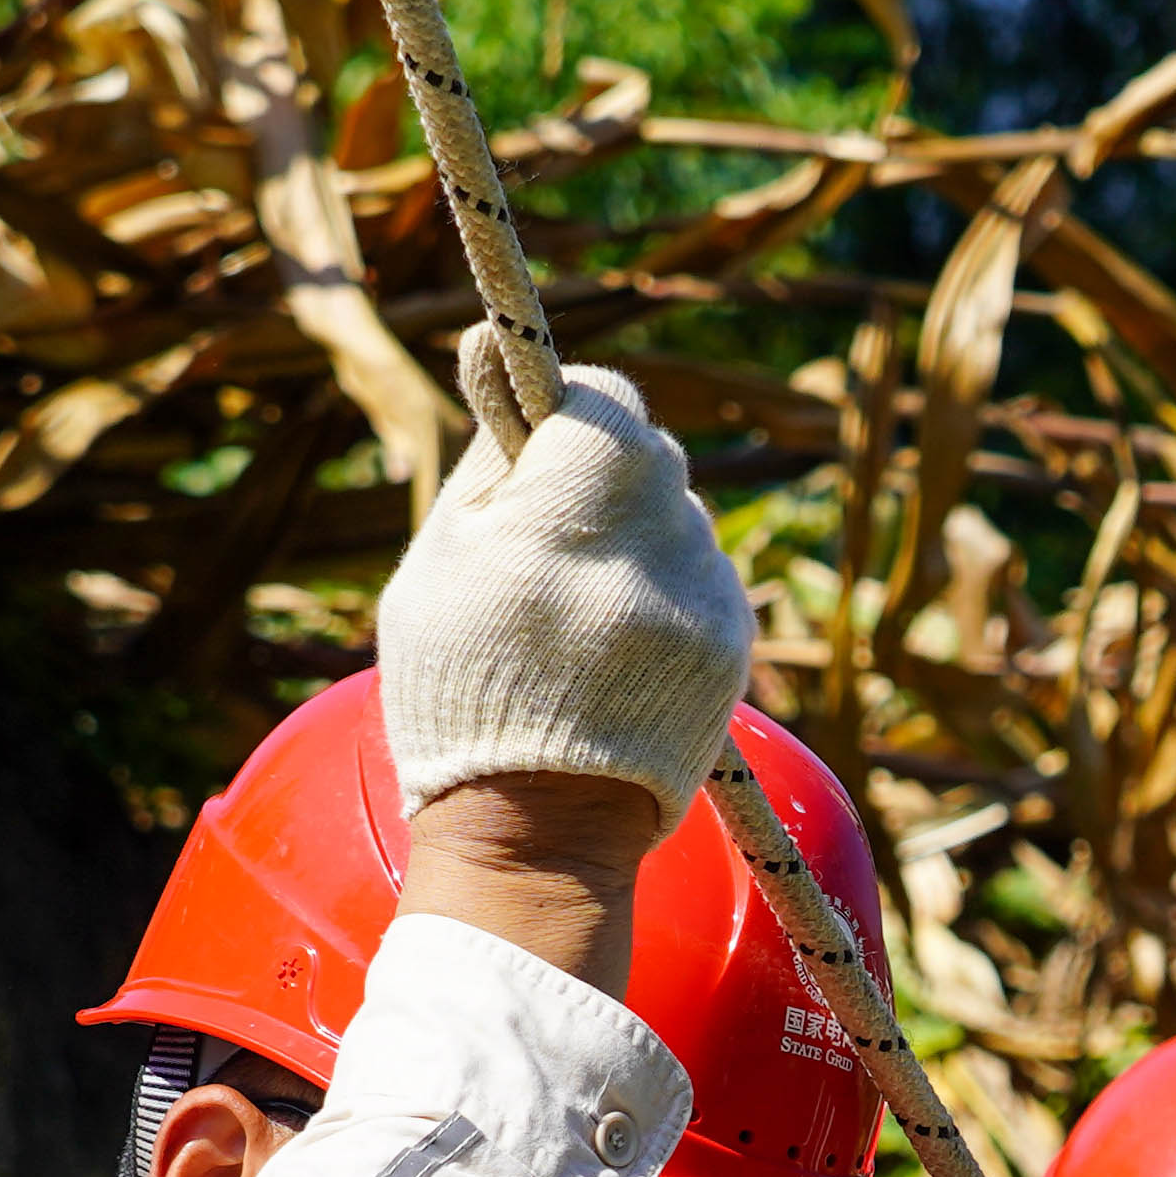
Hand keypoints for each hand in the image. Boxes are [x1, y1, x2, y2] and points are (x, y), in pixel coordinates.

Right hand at [373, 344, 755, 814]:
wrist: (537, 831)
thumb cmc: (462, 687)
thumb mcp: (440, 561)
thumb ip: (487, 452)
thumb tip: (490, 345)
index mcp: (569, 518)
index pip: (608, 399)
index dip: (572, 412)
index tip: (540, 448)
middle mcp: (654, 548)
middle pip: (651, 453)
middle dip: (605, 475)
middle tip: (550, 539)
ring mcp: (705, 597)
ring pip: (681, 513)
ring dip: (638, 533)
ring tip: (580, 610)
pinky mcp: (735, 640)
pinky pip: (703, 571)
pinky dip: (665, 586)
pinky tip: (618, 641)